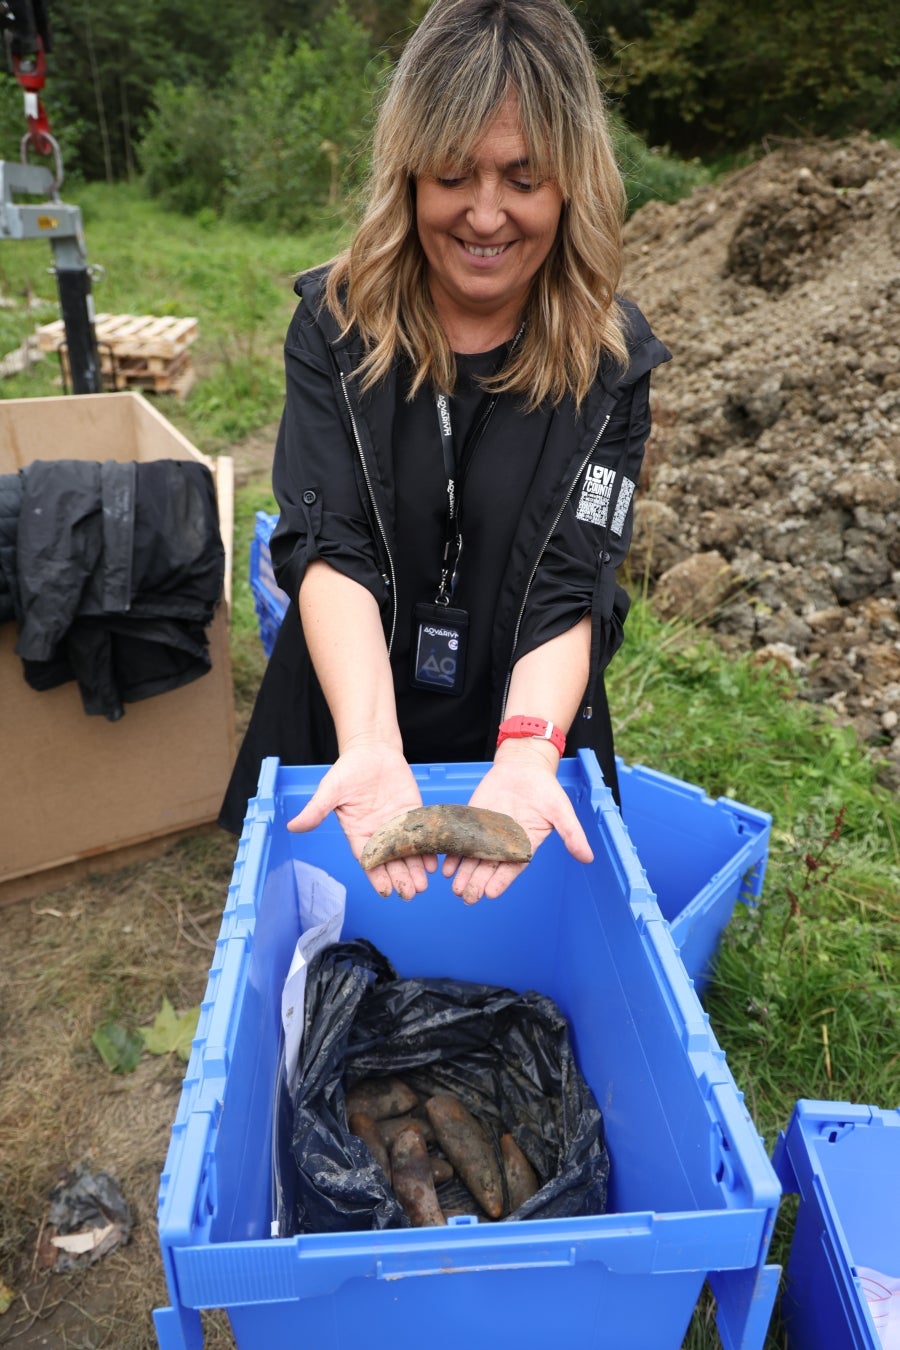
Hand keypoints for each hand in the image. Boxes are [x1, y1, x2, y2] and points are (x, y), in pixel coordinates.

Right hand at [286, 742, 436, 899]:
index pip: (368, 860)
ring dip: (415, 870)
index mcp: (358, 832)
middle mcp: (379, 833)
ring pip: (407, 853)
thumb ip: (316, 810)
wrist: (372, 749)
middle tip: (410, 894)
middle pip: (391, 862)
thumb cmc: (348, 769)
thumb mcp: (330, 790)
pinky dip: (427, 849)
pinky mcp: (413, 813)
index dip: (377, 876)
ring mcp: (398, 825)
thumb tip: (293, 826)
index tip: (385, 891)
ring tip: (423, 886)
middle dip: (400, 878)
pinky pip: (421, 835)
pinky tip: (434, 862)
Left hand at [442, 741, 592, 903]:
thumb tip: (588, 857)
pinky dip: (455, 853)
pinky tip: (447, 866)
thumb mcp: (562, 811)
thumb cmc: (546, 789)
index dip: (501, 880)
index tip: (490, 893)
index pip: (512, 868)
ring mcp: (488, 832)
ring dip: (464, 873)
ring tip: (456, 888)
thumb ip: (572, 834)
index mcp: (526, 844)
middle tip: (467, 897)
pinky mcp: (474, 820)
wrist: (524, 766)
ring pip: (474, 857)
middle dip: (478, 882)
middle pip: (490, 867)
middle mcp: (505, 843)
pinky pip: (464, 839)